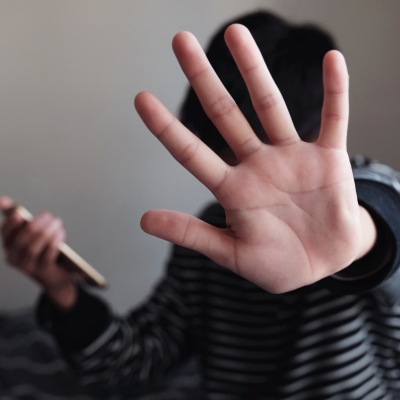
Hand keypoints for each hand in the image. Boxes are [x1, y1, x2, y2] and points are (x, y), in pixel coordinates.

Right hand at [0, 196, 76, 308]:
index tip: (18, 213)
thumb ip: (21, 219)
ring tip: (57, 223)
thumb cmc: (42, 249)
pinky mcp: (41, 270)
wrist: (53, 274)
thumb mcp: (31, 234)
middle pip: (22, 239)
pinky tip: (60, 233)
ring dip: (46, 233)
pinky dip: (54, 242)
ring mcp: (27, 266)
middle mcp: (14, 257)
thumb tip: (4, 201)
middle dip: (36, 225)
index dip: (10, 223)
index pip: (5, 232)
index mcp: (9, 245)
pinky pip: (46, 255)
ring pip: (33, 247)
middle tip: (48, 216)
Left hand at [135, 24, 369, 292]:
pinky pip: (334, 118)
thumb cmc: (277, 263)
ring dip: (253, 71)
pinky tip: (331, 60)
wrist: (324, 264)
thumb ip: (192, 234)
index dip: (166, 128)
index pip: (191, 153)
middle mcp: (258, 165)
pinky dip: (335, 91)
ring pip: (270, 106)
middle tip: (179, 41)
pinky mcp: (328, 159)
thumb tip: (144, 220)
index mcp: (233, 190)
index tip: (140, 99)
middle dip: (203, 79)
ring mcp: (292, 158)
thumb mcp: (232, 254)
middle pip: (225, 114)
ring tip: (234, 34)